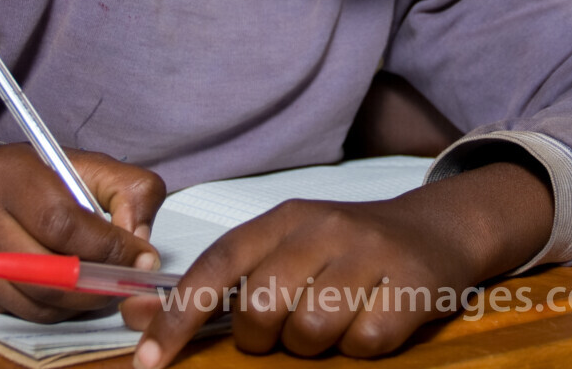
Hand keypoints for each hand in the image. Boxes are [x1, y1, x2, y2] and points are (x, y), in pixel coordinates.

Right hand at [0, 144, 164, 320]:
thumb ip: (127, 192)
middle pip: (48, 273)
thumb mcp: (85, 166)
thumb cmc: (31, 178)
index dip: (108, 248)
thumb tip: (140, 246)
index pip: (64, 224)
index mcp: (11, 176)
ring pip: (35, 303)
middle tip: (124, 282)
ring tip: (98, 285)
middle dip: (97, 284)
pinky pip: (18, 313)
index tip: (139, 257)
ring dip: (78, 302)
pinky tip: (65, 290)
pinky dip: (52, 309)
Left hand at [122, 160, 552, 366]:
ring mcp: (370, 254)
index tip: (149, 362)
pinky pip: (362, 344)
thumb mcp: (285, 247)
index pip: (218, 264)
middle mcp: (324, 227)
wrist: (437, 227)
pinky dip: (361, 346)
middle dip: (264, 335)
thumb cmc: (347, 248)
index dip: (178, 315)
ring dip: (315, 343)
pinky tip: (373, 318)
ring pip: (310, 332)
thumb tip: (134, 311)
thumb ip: (220, 281)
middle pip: (262, 307)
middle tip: (288, 326)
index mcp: (283, 218)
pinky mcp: (410, 285)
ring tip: (336, 319)